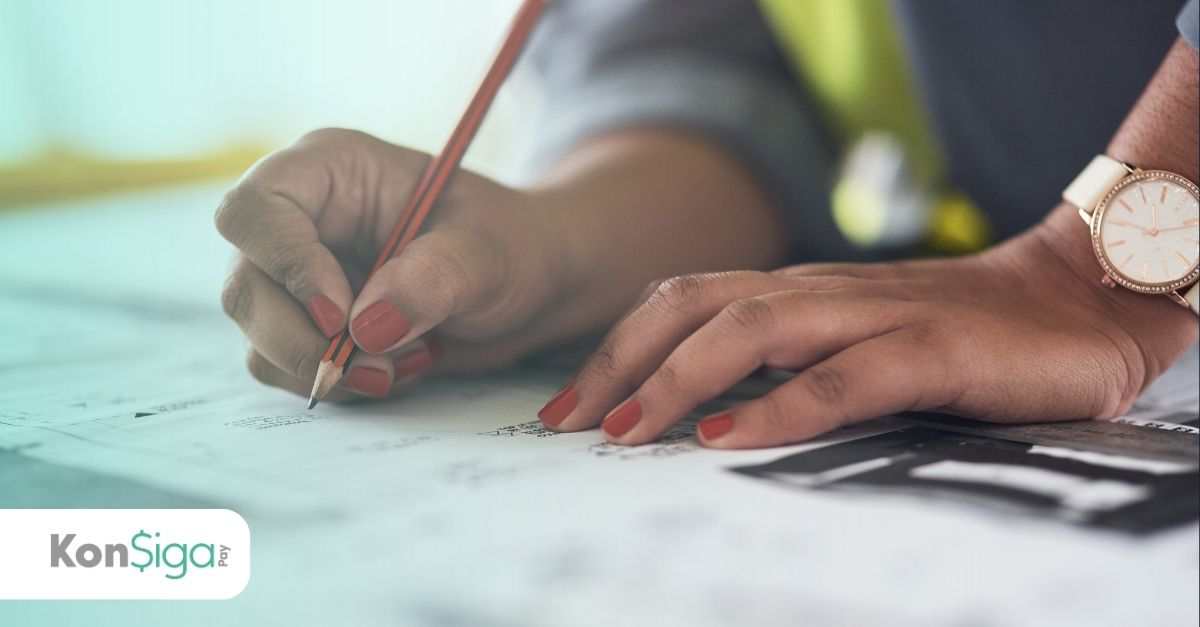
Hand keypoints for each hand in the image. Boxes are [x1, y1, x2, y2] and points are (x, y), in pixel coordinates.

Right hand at [216, 129, 573, 399]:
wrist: (532, 285)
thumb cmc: (513, 244)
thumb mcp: (488, 252)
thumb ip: (432, 279)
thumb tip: (364, 328)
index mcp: (331, 170)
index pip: (255, 209)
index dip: (284, 264)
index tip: (341, 314)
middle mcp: (301, 222)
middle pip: (246, 286)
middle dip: (306, 341)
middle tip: (379, 365)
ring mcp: (297, 278)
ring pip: (259, 338)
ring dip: (329, 369)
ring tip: (409, 360)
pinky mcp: (309, 327)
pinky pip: (288, 370)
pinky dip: (341, 385)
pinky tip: (398, 368)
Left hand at [537, 206, 1197, 447]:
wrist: (1077, 303)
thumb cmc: (954, 338)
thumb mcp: (853, 346)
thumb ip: (786, 365)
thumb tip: (698, 419)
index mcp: (795, 292)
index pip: (683, 302)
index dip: (616, 349)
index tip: (564, 408)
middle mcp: (819, 292)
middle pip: (695, 304)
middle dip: (621, 362)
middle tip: (568, 424)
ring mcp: (875, 313)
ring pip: (754, 326)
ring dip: (681, 378)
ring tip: (628, 431)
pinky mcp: (934, 346)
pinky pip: (845, 373)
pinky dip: (783, 404)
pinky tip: (734, 437)